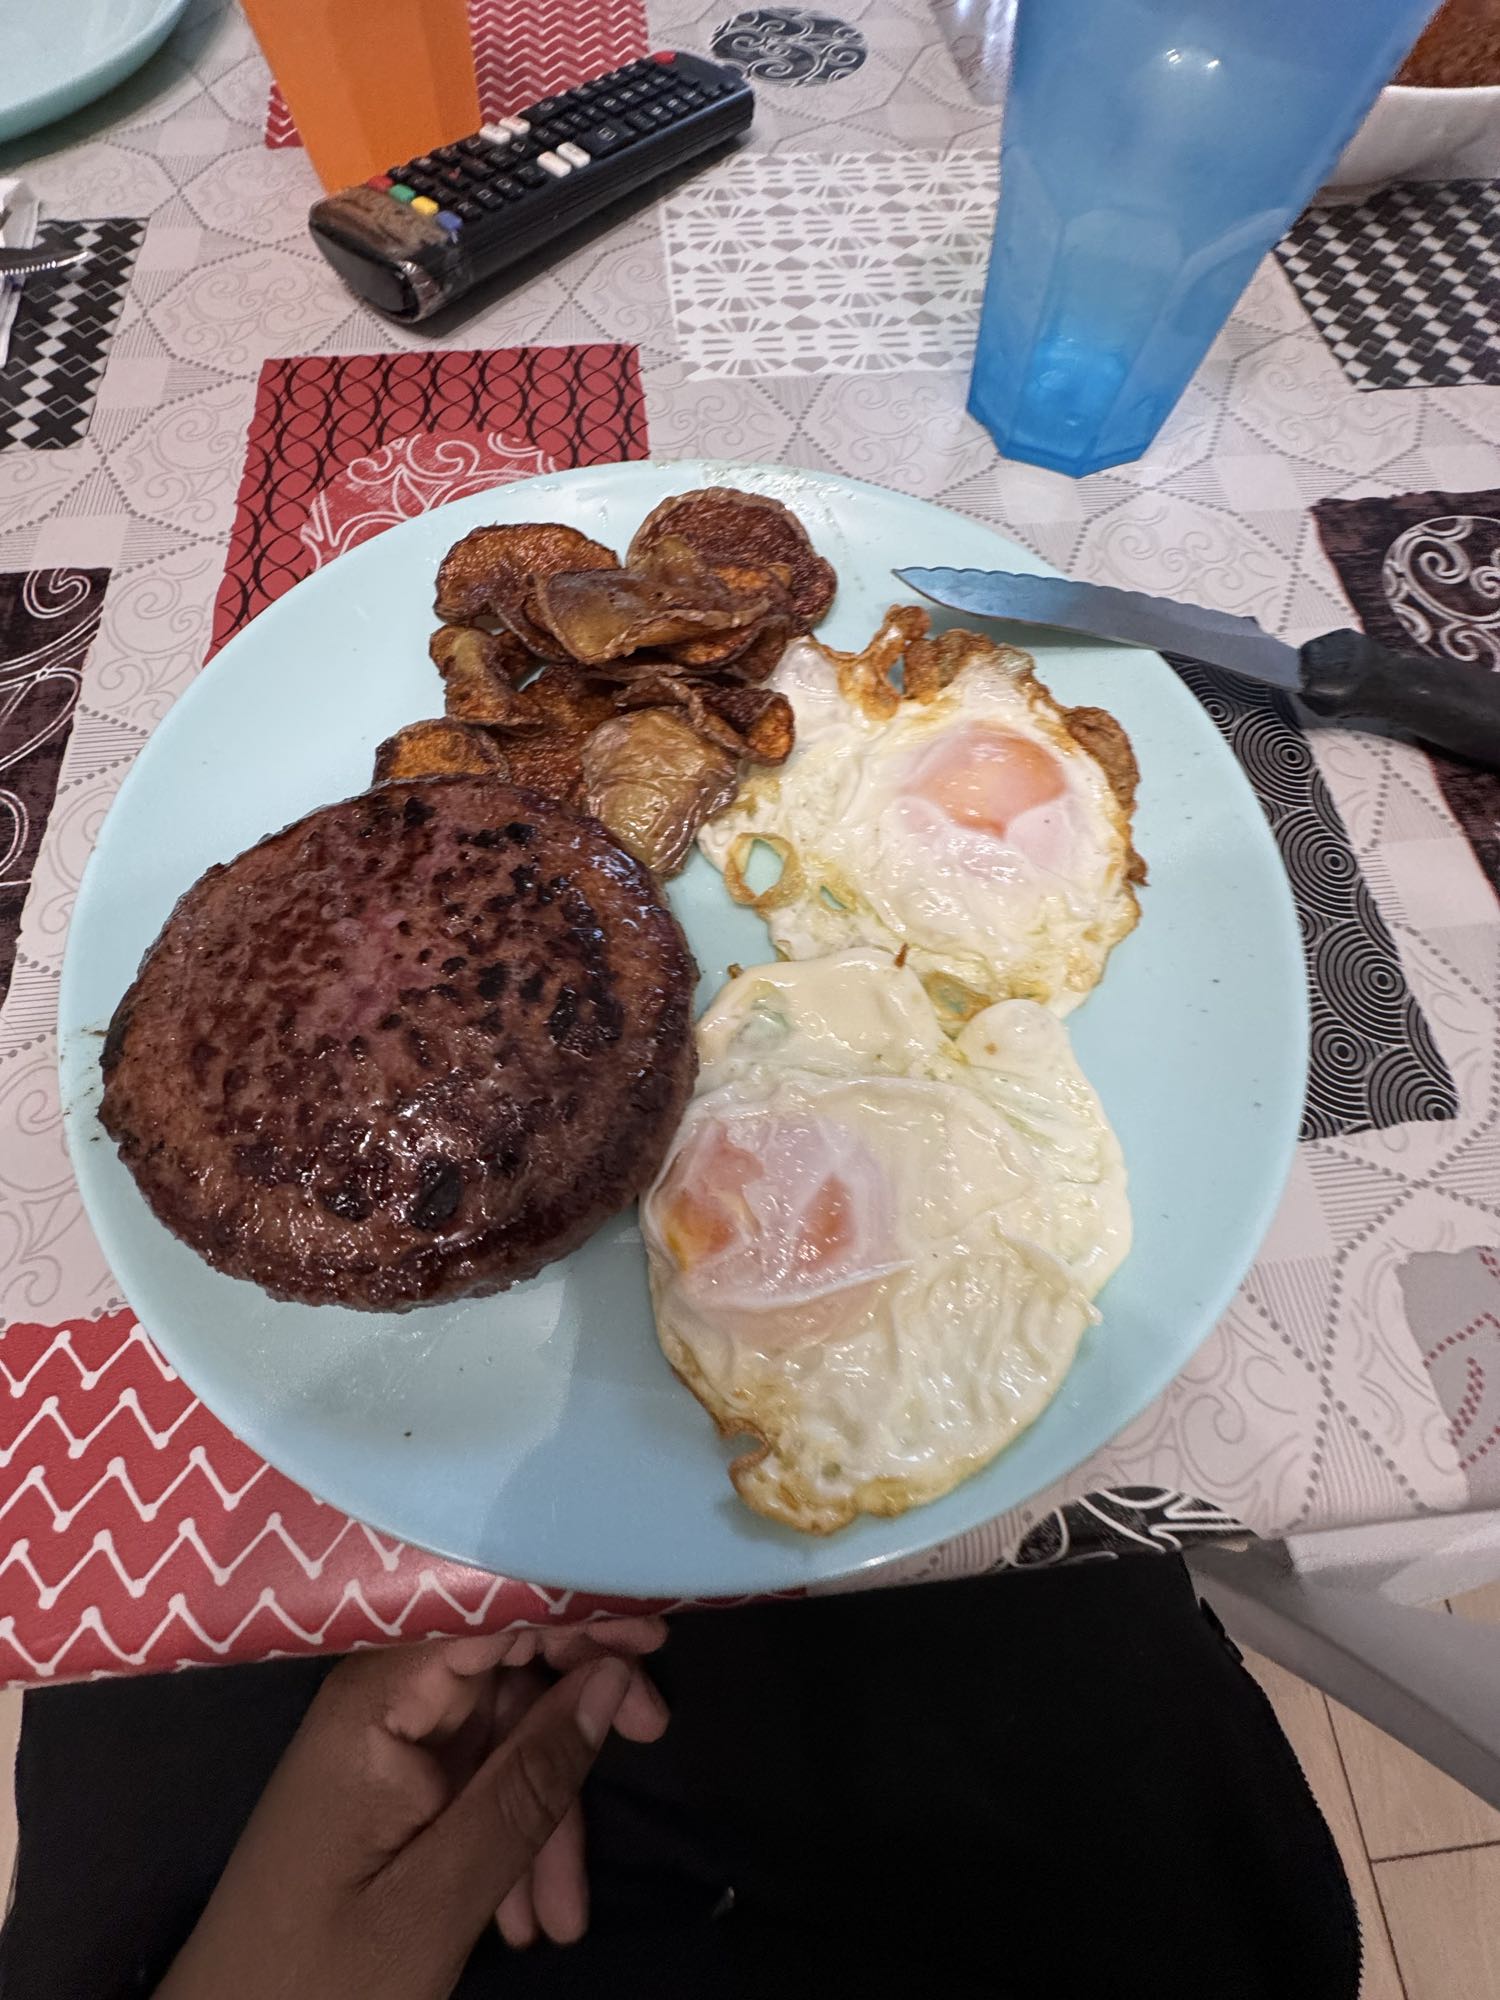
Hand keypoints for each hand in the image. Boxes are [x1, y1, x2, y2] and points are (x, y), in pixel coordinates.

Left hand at [156, 1618, 668, 1999]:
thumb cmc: (319, 1979)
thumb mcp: (440, 1898)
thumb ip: (528, 1785)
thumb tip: (611, 1676)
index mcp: (376, 1703)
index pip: (489, 1608)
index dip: (573, 1604)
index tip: (654, 1634)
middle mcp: (378, 1702)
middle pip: (505, 1666)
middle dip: (576, 1717)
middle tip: (652, 1744)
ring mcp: (382, 1746)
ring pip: (501, 1732)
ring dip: (547, 1810)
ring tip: (565, 1917)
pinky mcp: (386, 1788)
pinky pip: (473, 1780)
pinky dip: (513, 1834)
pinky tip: (530, 1914)